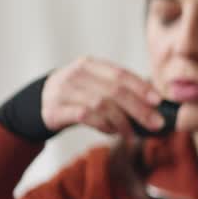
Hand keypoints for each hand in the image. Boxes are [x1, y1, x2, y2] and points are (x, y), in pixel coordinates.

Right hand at [41, 56, 163, 136]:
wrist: (39, 103)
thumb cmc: (77, 95)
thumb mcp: (95, 84)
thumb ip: (120, 90)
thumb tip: (155, 105)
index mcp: (90, 64)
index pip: (120, 74)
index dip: (141, 87)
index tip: (158, 101)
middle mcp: (76, 74)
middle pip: (114, 90)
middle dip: (139, 108)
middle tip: (155, 123)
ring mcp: (64, 91)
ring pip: (101, 104)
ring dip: (122, 121)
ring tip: (132, 133)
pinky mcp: (55, 110)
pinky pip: (86, 117)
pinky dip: (104, 125)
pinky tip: (112, 132)